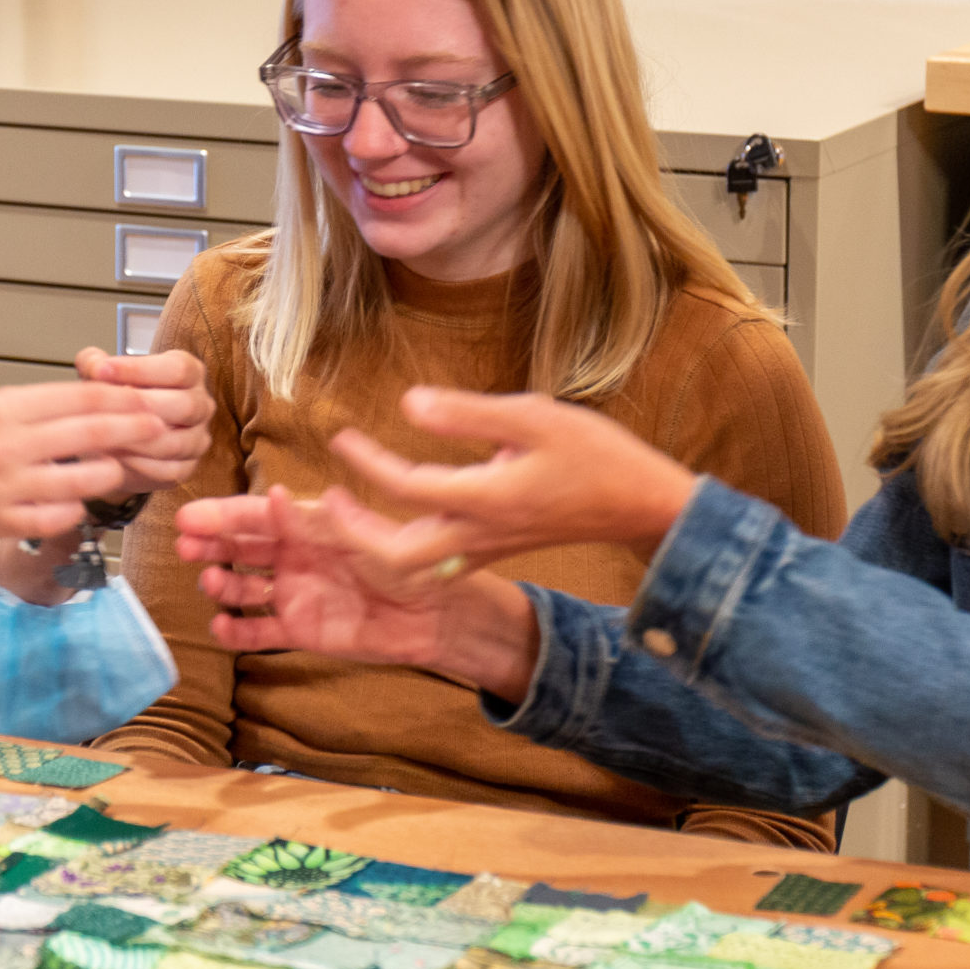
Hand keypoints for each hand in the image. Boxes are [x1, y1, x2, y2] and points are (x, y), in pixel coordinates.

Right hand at [0, 381, 162, 540]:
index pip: (81, 398)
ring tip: (116, 466)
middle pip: (90, 434)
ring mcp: (6, 487)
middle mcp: (8, 446)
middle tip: (159, 429)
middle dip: (134, 430)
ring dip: (110, 473)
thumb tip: (109, 403)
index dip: (123, 399)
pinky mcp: (3, 522)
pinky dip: (77, 508)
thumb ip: (48, 405)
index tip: (149, 401)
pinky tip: (77, 499)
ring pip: (84, 482)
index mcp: (7, 408)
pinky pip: (61, 518)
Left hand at [77, 346, 212, 494]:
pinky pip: (167, 470)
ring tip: (104, 433)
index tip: (101, 371)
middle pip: (185, 406)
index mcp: (190, 372)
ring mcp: (197, 439)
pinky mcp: (186, 468)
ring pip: (175, 442)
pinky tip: (112, 455)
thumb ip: (95, 363)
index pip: (177, 368)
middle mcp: (200, 405)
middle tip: (104, 407)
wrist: (121, 437)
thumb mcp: (103, 373)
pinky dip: (137, 465)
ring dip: (137, 439)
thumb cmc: (117, 397)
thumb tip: (94, 366)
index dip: (139, 369)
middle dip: (140, 406)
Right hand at [178, 487, 542, 694]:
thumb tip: (277, 496)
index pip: (257, 516)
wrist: (436, 615)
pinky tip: (220, 627)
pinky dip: (235, 630)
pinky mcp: (300, 630)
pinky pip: (258, 631)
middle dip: (210, 545)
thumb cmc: (409, 566)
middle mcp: (295, 557)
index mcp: (309, 526)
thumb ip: (319, 523)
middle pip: (240, 548)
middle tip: (185, 546)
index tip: (189, 517)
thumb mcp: (367, 538)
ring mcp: (294, 593)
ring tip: (211, 583)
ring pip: (242, 588)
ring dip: (221, 584)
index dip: (222, 516)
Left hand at [328, 387, 699, 568]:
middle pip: (395, 554)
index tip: (340, 436)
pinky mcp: (499, 548)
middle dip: (354, 532)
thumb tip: (408, 403)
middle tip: (327, 501)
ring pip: (415, 565)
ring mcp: (489, 548)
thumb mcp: (535, 417)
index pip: (406, 488)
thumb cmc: (596, 455)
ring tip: (353, 512)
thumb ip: (468, 413)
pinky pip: (438, 562)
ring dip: (375, 544)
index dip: (366, 463)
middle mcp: (479, 533)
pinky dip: (406, 548)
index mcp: (485, 499)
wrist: (642, 504)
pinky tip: (401, 524)